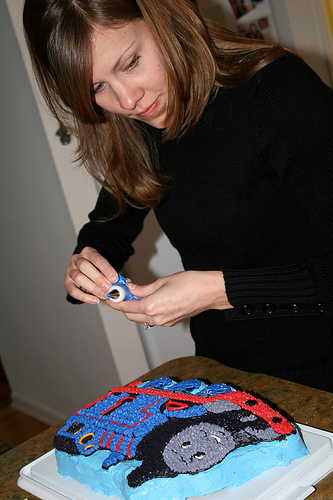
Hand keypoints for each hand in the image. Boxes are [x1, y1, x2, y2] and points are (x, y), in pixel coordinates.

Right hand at [64, 246, 117, 303]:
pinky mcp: (67, 282)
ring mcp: (70, 271)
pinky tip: (95, 300)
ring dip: (93, 288)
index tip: (115, 278)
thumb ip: (111, 274)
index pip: (97, 258)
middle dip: (98, 278)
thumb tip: (121, 283)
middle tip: (109, 288)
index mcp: (88, 252)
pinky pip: (73, 290)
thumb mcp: (105, 267)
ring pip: (79, 278)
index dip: (106, 269)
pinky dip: (84, 297)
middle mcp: (77, 259)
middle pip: (84, 266)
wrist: (87, 272)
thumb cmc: (98, 269)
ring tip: (104, 295)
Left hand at [107, 270, 232, 326]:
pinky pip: (152, 319)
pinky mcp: (171, 322)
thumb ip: (143, 288)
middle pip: (131, 315)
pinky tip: (148, 300)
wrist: (209, 292)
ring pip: (141, 318)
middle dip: (123, 306)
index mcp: (151, 307)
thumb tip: (131, 289)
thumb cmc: (190, 284)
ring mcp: (164, 322)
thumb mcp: (162, 282)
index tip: (111, 296)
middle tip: (122, 293)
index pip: (126, 307)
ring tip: (135, 295)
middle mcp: (156, 318)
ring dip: (135, 309)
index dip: (116, 301)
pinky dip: (146, 311)